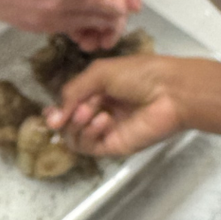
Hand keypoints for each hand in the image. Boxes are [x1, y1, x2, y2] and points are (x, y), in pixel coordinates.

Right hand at [0, 0, 126, 34]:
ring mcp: (27, 20)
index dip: (115, 6)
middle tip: (120, 16)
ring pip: (66, 24)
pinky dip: (64, 19)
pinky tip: (65, 11)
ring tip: (99, 16)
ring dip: (84, 21)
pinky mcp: (13, 17)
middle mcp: (43, 18)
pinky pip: (48, 23)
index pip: (97, 9)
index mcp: (54, 1)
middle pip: (84, 21)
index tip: (129, 6)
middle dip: (104, 19)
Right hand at [45, 54, 185, 155]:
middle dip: (66, 116)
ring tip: (89, 112)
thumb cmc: (138, 74)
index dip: (58, 109)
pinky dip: (89, 134)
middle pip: (69, 122)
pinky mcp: (115, 145)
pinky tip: (102, 119)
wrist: (169, 92)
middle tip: (71, 111)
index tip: (51, 114)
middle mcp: (100, 110)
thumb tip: (54, 118)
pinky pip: (90, 146)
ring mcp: (107, 130)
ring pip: (75, 137)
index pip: (70, 104)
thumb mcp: (100, 73)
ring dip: (76, 124)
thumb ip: (73, 91)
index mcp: (98, 90)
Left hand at [65, 0, 151, 45]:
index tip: (106, 42)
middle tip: (83, 43)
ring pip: (77, 0)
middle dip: (91, 28)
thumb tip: (135, 8)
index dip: (112, 28)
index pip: (117, 12)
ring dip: (74, 16)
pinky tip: (56, 7)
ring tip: (68, 32)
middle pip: (94, 11)